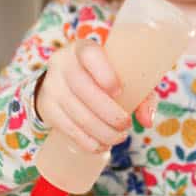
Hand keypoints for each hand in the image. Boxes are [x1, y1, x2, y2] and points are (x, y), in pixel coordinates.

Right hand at [35, 39, 156, 152]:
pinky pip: (67, 129)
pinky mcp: (48, 109)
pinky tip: (101, 146)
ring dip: (101, 131)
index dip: (104, 73)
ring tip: (118, 138)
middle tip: (125, 125)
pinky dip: (87, 141)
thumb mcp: (123, 76)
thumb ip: (141, 94)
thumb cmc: (102, 77)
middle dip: (109, 113)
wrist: (64, 81)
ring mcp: (52, 87)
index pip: (89, 55)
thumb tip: (147, 121)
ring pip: (76, 113)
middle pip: (83, 89)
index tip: (119, 91)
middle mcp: (63, 64)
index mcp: (83, 49)